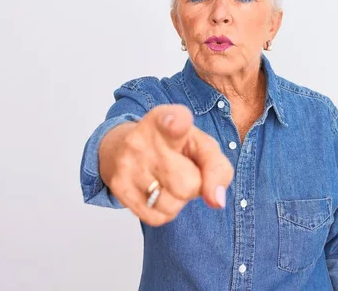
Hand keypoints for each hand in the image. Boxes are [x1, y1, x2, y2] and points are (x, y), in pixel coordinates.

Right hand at [98, 104, 233, 225]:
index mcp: (166, 120)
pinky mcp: (118, 187)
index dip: (177, 123)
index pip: (174, 122)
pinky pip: (156, 218)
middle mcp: (143, 139)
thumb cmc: (173, 146)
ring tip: (166, 180)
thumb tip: (216, 201)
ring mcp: (127, 164)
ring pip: (172, 205)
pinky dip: (162, 211)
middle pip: (189, 184)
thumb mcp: (201, 146)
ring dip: (177, 200)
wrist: (122, 147)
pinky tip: (154, 191)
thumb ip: (218, 169)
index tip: (177, 122)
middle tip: (182, 169)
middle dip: (193, 185)